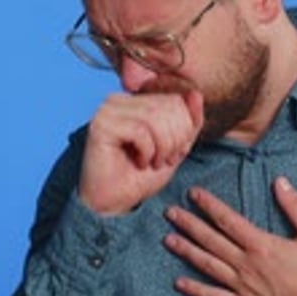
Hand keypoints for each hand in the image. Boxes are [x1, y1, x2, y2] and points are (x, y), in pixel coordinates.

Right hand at [79, 90, 203, 214]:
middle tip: (166, 160)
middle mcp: (119, 99)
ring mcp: (107, 110)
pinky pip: (140, 130)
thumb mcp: (176, 147)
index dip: (185, 128)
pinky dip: (148, 151)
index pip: (175, 100)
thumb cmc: (141, 176)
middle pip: (167, 106)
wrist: (114, 202)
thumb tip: (196, 94)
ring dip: (163, 146)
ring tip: (155, 162)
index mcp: (135, 100)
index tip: (176, 152)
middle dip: (176, 138)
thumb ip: (189, 122)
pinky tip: (140, 163)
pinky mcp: (101, 125)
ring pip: (155, 117)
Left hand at [164, 177, 296, 295]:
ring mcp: (243, 287)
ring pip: (208, 265)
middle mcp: (247, 265)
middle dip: (189, 224)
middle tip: (170, 212)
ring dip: (187, 251)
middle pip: (211, 240)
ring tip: (168, 239)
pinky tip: (179, 283)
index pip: (228, 220)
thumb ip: (296, 206)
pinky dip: (196, 290)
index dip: (208, 205)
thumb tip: (280, 181)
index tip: (193, 193)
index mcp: (262, 245)